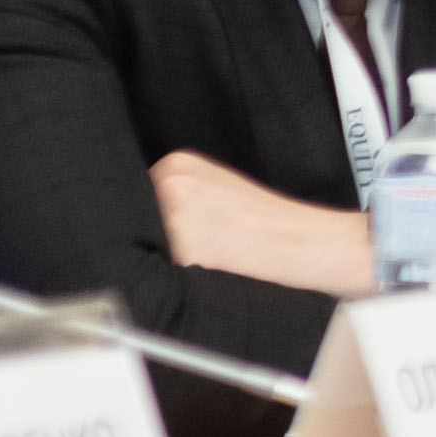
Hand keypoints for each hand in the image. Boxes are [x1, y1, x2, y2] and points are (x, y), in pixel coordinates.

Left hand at [149, 150, 377, 298]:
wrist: (302, 241)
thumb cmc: (265, 220)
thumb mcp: (218, 185)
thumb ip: (178, 190)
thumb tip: (141, 213)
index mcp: (177, 163)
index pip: (136, 191)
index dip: (150, 213)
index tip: (174, 225)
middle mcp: (171, 184)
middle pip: (133, 215)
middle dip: (151, 233)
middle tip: (189, 242)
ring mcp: (174, 216)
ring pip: (142, 243)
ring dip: (160, 254)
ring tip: (199, 254)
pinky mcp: (181, 251)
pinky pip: (157, 268)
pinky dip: (173, 273)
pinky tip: (199, 268)